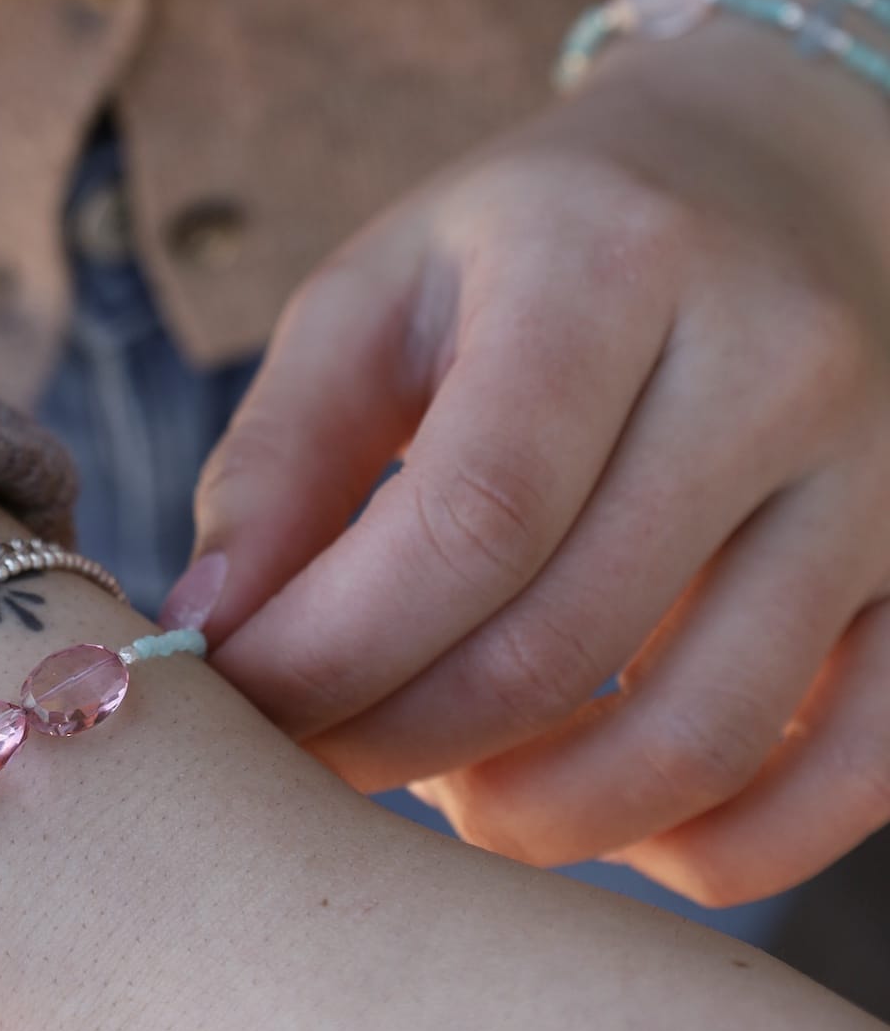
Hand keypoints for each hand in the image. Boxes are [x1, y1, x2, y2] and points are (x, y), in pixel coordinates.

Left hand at [165, 12, 889, 904]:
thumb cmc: (526, 250)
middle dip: (406, 744)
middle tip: (325, 760)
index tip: (247, 707)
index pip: (471, 517)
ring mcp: (880, 474)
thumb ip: (281, 458)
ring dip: (544, 816)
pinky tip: (606, 819)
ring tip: (453, 789)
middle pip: (567, 640)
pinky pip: (858, 772)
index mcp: (606, 266)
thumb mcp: (377, 298)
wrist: (757, 182)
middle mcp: (773, 362)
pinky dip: (719, 848)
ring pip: (708, 731)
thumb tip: (208, 635)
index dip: (338, 650)